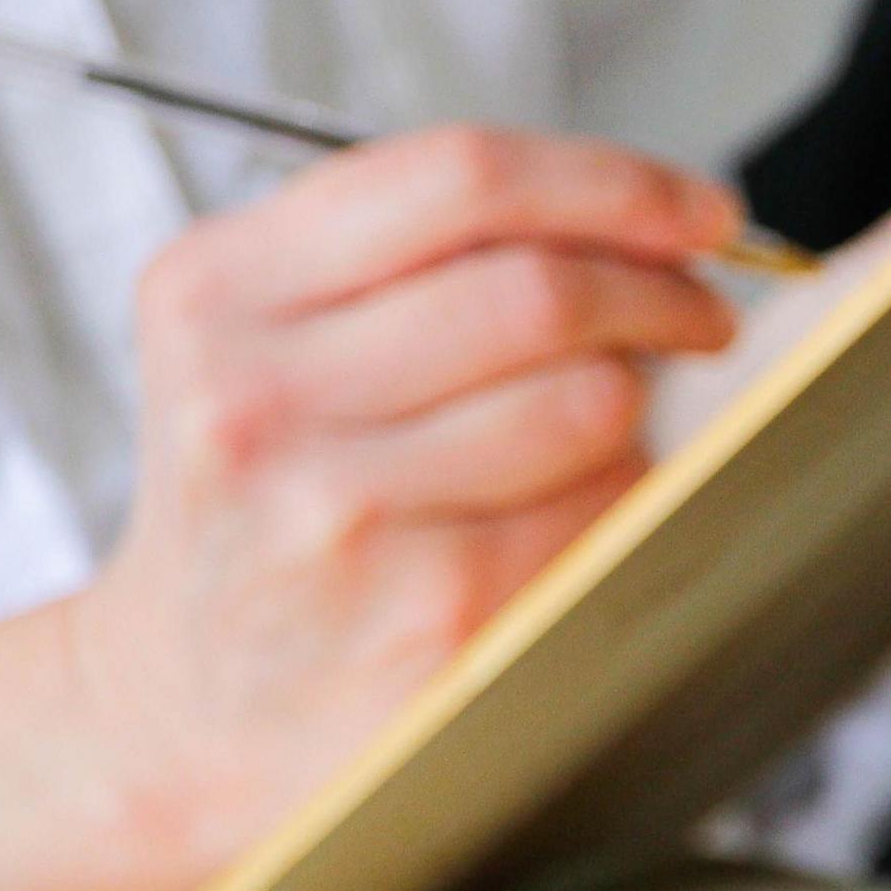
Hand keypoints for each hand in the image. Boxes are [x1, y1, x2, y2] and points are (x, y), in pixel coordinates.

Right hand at [69, 125, 741, 868]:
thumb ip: (413, 257)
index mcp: (217, 291)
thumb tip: (655, 223)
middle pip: (542, 290)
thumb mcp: (264, 345)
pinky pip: (602, 514)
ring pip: (589, 403)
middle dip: (663, 292)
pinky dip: (629, 499)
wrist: (187, 710)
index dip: (614, 182)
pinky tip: (586, 511)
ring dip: (643, 404)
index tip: (701, 210)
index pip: (460, 180)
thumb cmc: (267, 505)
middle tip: (704, 315)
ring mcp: (343, 517)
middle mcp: (261, 399)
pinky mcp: (433, 618)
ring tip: (624, 421)